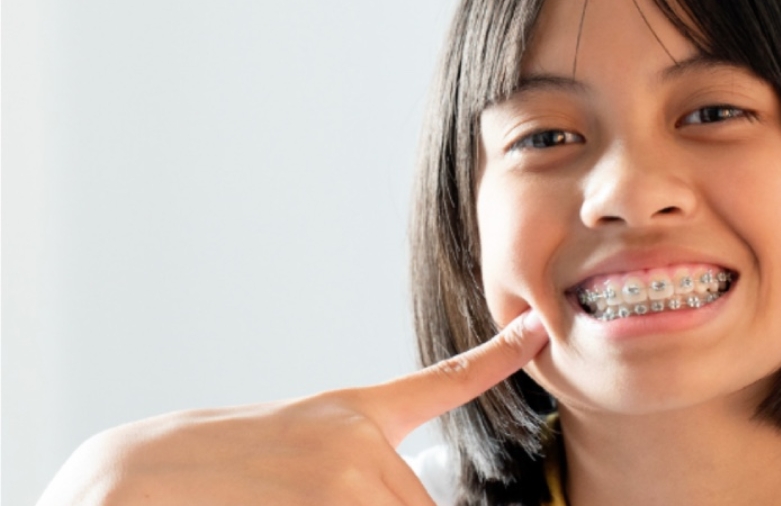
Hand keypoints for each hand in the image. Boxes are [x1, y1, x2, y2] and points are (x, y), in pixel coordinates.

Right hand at [37, 311, 547, 504]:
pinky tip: (292, 500)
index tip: (534, 329)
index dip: (495, 358)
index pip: (440, 382)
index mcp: (351, 412)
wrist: (132, 475)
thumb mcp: (290, 447)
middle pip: (424, 503)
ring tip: (292, 498)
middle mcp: (358, 440)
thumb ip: (355, 464)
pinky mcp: (329, 500)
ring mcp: (346, 475)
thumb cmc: (211, 465)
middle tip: (316, 494)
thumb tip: (398, 489)